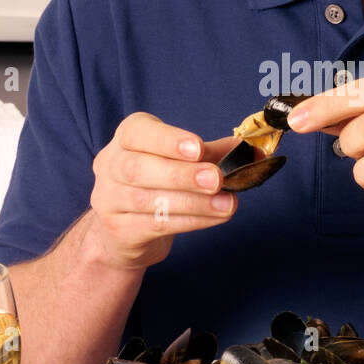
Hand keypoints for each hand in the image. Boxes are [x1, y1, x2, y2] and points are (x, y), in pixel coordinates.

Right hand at [88, 113, 238, 269]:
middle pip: (139, 168)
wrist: (124, 231)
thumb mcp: (183, 162)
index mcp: (127, 138)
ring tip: (226, 203)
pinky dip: (190, 221)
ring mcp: (109, 200)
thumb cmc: (158, 185)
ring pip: (149, 200)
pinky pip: (154, 225)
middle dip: (182, 174)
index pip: (138, 132)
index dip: (168, 140)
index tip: (198, 148)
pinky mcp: (118, 230)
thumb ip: (214, 154)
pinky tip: (215, 217)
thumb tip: (254, 151)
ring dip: (193, 202)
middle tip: (215, 179)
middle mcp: (110, 165)